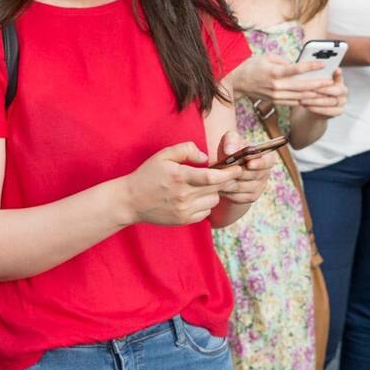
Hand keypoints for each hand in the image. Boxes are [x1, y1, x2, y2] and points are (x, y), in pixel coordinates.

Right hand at [123, 142, 252, 225]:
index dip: (229, 173)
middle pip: (217, 189)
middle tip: (226, 173)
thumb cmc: (147, 175)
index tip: (238, 168)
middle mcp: (184, 195)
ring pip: (214, 201)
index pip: (213, 177)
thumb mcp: (163, 155)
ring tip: (204, 185)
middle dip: (225, 180)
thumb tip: (206, 157)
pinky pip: (206, 212)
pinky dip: (206, 203)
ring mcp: (184, 210)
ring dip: (214, 192)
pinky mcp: (184, 220)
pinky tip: (196, 197)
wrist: (131, 201)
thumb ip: (186, 150)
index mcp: (180, 177)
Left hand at [212, 130, 275, 205]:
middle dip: (237, 173)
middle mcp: (266, 172)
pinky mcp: (251, 197)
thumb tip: (230, 151)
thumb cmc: (231, 150)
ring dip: (228, 182)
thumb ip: (231, 140)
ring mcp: (260, 187)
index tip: (249, 164)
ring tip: (216, 177)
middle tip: (222, 170)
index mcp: (266, 157)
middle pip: (253, 175)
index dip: (260, 163)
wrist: (226, 168)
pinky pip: (238, 197)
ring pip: (242, 186)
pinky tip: (218, 186)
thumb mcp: (230, 140)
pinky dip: (226, 192)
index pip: (269, 161)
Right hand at [229, 54, 333, 105]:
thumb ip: (283, 61)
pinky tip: (313, 98)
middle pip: (301, 86)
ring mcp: (275, 95)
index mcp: (274, 72)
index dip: (311, 67)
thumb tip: (297, 65)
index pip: (296, 69)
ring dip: (314, 94)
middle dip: (318, 84)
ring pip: (299, 96)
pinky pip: (293, 102)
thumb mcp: (266, 57)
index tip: (323, 64)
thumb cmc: (251, 66)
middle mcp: (276, 86)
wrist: (236, 82)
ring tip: (326, 91)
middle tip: (330, 81)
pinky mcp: (275, 101)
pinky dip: (304, 100)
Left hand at [297, 69, 348, 117]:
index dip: (337, 74)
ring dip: (316, 101)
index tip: (334, 70)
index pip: (339, 77)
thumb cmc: (313, 90)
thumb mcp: (312, 81)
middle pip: (337, 90)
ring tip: (304, 100)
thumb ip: (314, 74)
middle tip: (312, 89)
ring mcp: (342, 102)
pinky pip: (329, 111)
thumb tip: (308, 63)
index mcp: (339, 81)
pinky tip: (308, 106)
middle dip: (324, 90)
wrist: (313, 106)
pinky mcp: (338, 111)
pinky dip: (317, 109)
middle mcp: (343, 91)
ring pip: (331, 102)